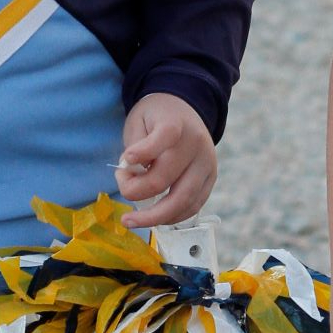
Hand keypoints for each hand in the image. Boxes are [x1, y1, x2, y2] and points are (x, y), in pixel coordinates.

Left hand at [116, 93, 215, 224]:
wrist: (185, 111)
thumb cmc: (156, 119)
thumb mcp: (139, 120)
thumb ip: (134, 146)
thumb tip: (134, 177)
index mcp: (176, 123)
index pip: (166, 136)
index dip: (145, 151)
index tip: (126, 160)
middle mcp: (196, 144)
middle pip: (166, 179)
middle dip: (136, 191)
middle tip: (121, 187)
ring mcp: (206, 164)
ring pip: (183, 200)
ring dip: (153, 217)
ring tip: (130, 221)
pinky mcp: (211, 179)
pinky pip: (193, 206)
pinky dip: (171, 217)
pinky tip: (153, 218)